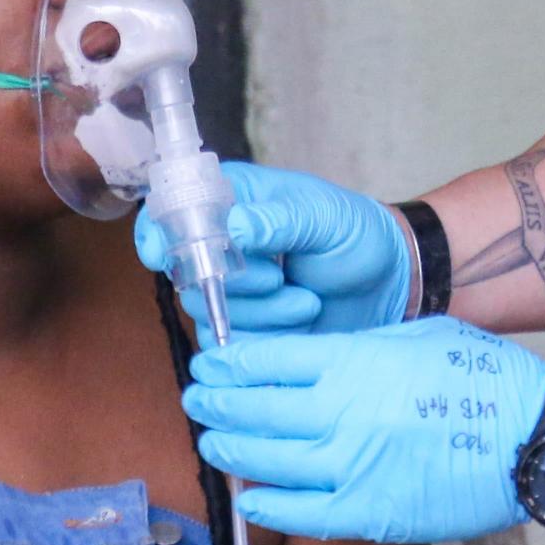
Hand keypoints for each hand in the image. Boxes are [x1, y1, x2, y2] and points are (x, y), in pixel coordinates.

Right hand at [135, 161, 411, 343]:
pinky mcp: (248, 328)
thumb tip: (231, 228)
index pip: (166, 214)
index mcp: (230, 201)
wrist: (389, 279)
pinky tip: (303, 317)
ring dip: (261, 311)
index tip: (164, 255)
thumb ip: (277, 220)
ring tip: (306, 298)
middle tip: (277, 276)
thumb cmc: (355, 232)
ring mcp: (232, 290)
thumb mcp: (321, 215)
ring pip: (209, 311)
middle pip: (184, 273)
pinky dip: (268, 335)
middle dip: (233, 282)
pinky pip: (232, 343)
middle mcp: (220, 246)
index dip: (155, 235)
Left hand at [182, 316, 544, 542]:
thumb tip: (319, 360)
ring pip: (268, 460)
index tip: (213, 362)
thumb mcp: (420, 335)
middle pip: (257, 408)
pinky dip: (270, 504)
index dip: (233, 361)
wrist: (533, 436)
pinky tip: (252, 496)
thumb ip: (363, 347)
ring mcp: (352, 465)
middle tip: (198, 397)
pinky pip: (303, 511)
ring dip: (231, 447)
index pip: (271, 360)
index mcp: (356, 361)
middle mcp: (343, 412)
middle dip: (217, 401)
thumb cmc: (483, 377)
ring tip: (212, 439)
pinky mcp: (370, 510)